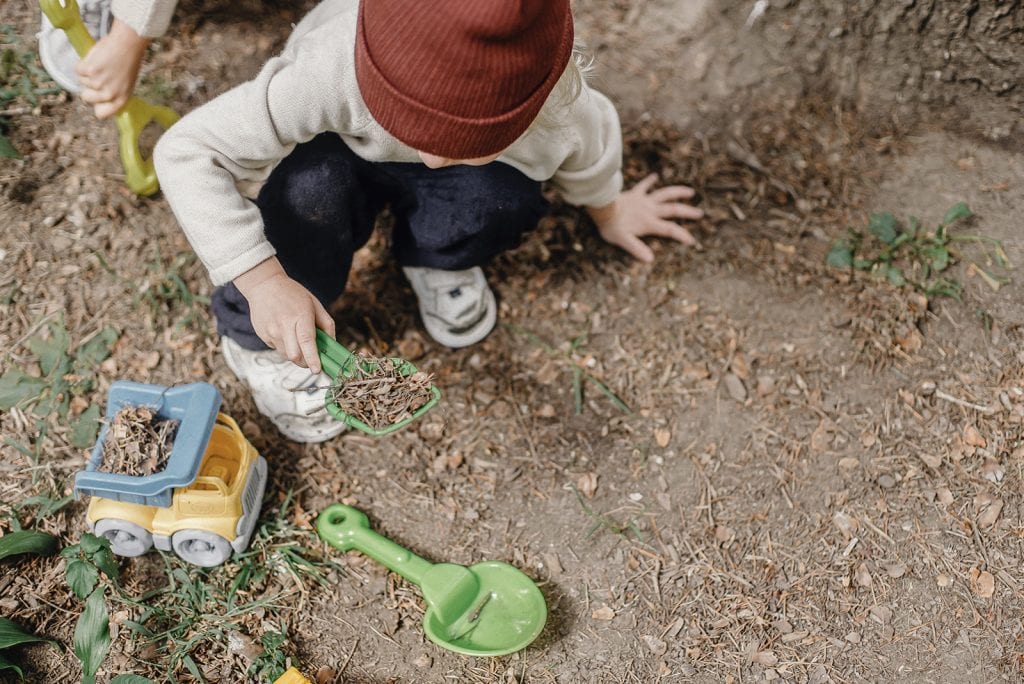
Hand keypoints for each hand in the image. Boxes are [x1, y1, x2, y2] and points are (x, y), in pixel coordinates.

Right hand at [75, 19, 148, 118]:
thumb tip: (102, 100)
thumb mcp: (126, 83)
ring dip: (87, 72)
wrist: (128, 43)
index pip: (101, 114)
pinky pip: (78, 70)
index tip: (97, 100)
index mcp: (121, 100)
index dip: (97, 105)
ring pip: (82, 81)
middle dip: (88, 87)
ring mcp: (98, 83)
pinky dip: (83, 63)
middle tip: (98, 75)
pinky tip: (96, 58)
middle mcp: (109, 94)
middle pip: (86, 98)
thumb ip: (115, 93)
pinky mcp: (89, 71)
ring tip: (101, 64)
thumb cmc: (129, 61)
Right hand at [233, 258, 335, 372]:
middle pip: (295, 355)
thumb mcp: (315, 304)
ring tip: (296, 338)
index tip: (317, 370)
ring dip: (296, 354)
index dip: (312, 358)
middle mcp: (284, 325)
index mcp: (300, 316)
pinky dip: (285, 347)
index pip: (307, 341)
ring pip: (286, 355)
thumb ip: (327, 324)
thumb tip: (333, 345)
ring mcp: (271, 331)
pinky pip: (277, 349)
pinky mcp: (263, 335)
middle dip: (305, 362)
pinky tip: (284, 332)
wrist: (264, 285)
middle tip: (312, 360)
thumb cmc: (294, 295)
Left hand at [587, 174, 703, 262]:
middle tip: (700, 213)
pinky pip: (644, 185)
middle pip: (673, 210)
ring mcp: (643, 200)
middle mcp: (650, 210)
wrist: (601, 207)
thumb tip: (649, 259)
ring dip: (677, 192)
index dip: (682, 235)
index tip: (692, 241)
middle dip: (688, 212)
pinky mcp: (634, 193)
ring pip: (665, 194)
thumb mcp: (623, 241)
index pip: (670, 230)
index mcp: (649, 223)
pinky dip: (649, 181)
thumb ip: (637, 249)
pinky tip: (655, 176)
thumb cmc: (611, 226)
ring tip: (690, 191)